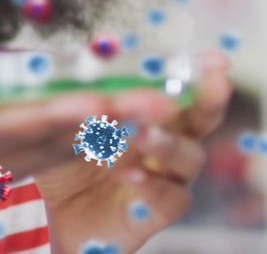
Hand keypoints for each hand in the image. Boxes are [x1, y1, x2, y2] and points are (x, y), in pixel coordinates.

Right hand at [0, 18, 178, 251]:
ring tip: (164, 107)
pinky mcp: (16, 169)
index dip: (54, 114)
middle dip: (111, 120)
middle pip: (56, 139)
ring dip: (118, 130)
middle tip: (164, 102)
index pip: (9, 125)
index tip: (95, 102)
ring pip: (68, 150)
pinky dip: (101, 139)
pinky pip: (63, 155)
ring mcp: (4, 171)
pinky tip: (136, 122)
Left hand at [33, 52, 232, 253]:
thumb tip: (101, 50)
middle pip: (200, 119)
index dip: (199, 72)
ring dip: (165, 141)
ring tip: (137, 134)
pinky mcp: (157, 212)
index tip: (218, 60)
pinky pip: (171, 197)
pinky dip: (153, 183)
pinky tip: (130, 175)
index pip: (178, 88)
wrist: (48, 215)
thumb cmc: (61, 161)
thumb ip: (81, 92)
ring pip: (189, 156)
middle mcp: (165, 142)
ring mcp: (166, 178)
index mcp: (147, 113)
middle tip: (217, 84)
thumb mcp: (59, 121)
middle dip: (210, 100)